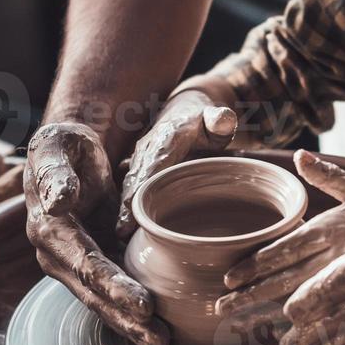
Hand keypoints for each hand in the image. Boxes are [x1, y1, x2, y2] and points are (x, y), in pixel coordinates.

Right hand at [24, 122, 167, 344]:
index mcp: (49, 230)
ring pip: (104, 301)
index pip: (85, 263)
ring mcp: (76, 265)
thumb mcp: (56, 146)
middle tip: (159, 340)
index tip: (143, 304)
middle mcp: (59, 256)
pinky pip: (113, 294)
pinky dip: (133, 313)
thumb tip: (58, 202)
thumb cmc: (64, 145)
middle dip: (126, 319)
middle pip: (95, 293)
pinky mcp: (94, 265)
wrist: (69, 153)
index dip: (112, 286)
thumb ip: (54, 173)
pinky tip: (159, 330)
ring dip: (132, 326)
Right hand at [116, 89, 237, 238]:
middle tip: (123, 231)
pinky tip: (127, 225)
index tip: (133, 204)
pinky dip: (129, 203)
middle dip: (128, 204)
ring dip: (125, 208)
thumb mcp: (217, 118)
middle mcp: (150, 148)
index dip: (143, 183)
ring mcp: (143, 158)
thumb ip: (221, 119)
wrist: (187, 111)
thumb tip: (223, 119)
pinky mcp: (142, 167)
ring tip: (122, 233)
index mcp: (168, 137)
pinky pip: (133, 185)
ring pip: (132, 184)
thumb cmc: (206, 121)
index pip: (154, 163)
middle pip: (137, 178)